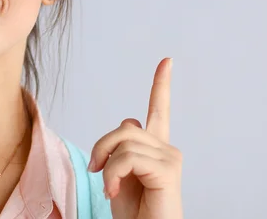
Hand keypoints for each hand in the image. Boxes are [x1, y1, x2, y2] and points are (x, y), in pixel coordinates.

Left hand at [88, 58, 182, 218]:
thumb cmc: (132, 212)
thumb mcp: (118, 174)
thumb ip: (121, 147)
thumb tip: (129, 122)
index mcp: (155, 149)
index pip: (158, 111)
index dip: (161, 85)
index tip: (167, 61)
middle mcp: (167, 149)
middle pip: (126, 127)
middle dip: (102, 146)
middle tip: (96, 170)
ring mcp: (170, 158)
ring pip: (123, 141)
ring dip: (106, 165)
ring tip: (108, 187)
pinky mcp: (168, 169)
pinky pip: (127, 157)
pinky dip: (112, 174)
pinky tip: (113, 192)